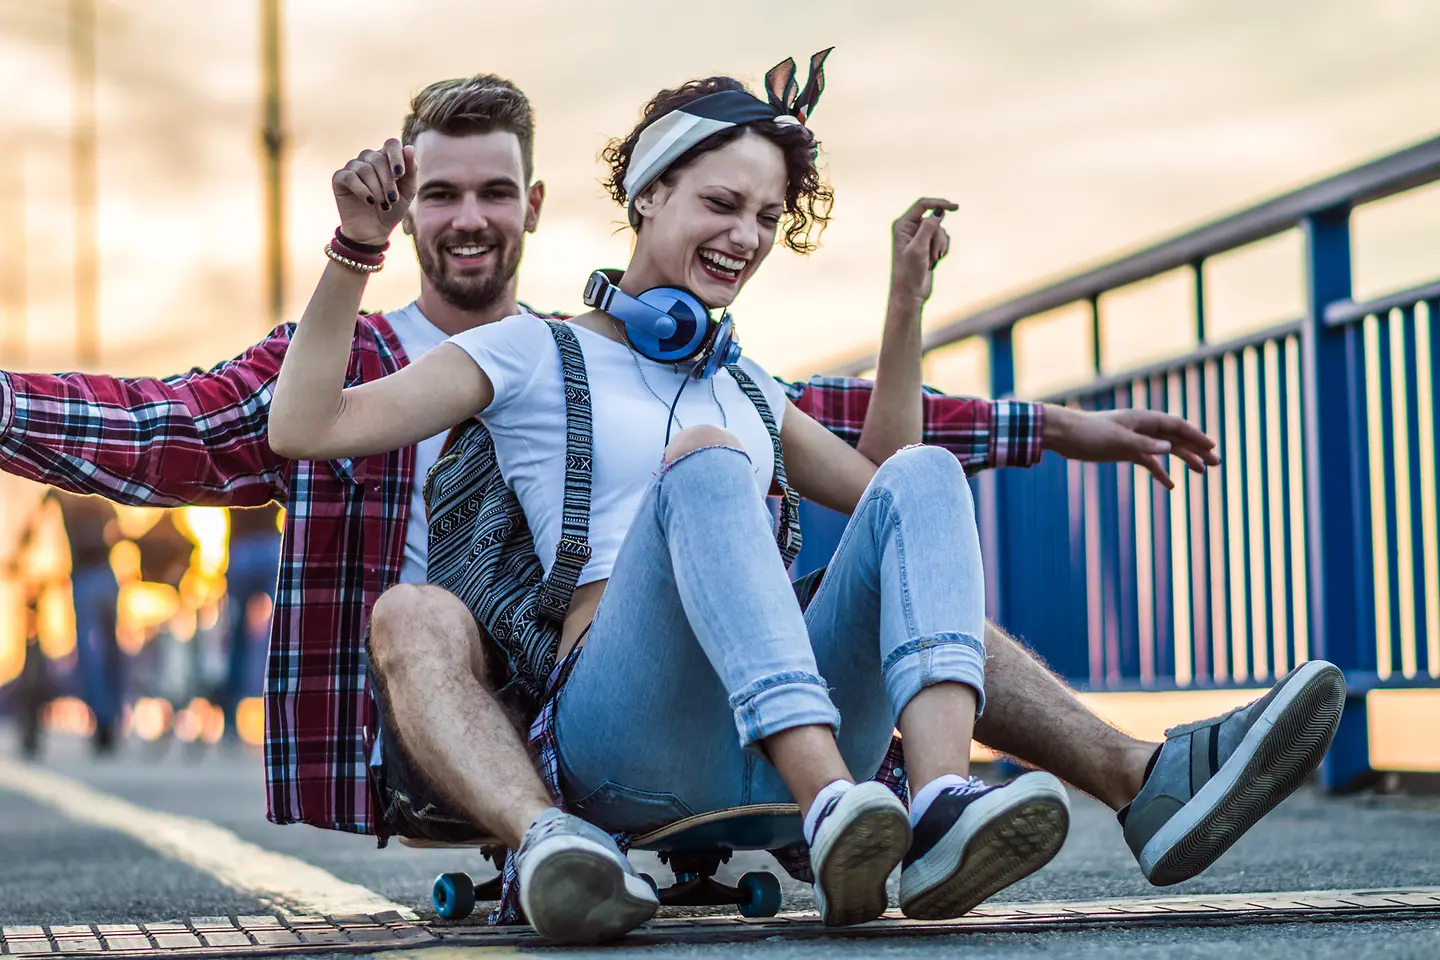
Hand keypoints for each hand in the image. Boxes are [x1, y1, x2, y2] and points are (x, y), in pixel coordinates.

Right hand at [332, 138, 417, 246]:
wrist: (374, 230)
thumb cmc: (392, 208)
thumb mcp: (407, 191)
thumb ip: (411, 170)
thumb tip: (409, 147)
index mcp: (386, 158)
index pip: (391, 144)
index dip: (396, 156)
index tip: (400, 175)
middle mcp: (368, 158)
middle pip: (378, 158)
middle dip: (388, 182)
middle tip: (392, 200)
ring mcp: (353, 167)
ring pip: (365, 169)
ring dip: (377, 190)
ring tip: (382, 205)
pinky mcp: (340, 178)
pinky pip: (350, 177)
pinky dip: (362, 190)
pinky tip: (370, 202)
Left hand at [890, 197, 956, 306]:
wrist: (910, 293)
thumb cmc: (909, 272)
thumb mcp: (919, 248)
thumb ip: (929, 227)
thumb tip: (939, 210)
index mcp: (902, 225)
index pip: (922, 205)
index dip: (939, 203)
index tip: (955, 207)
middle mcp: (909, 229)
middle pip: (934, 220)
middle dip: (938, 237)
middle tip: (934, 254)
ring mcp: (919, 237)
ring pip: (940, 231)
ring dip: (940, 246)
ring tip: (933, 261)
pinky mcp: (927, 246)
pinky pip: (942, 239)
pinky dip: (942, 249)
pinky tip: (935, 262)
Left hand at [1042, 405, 1220, 489]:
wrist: (1065, 435)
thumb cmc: (1090, 433)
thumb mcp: (1118, 440)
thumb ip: (1144, 444)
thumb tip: (1169, 447)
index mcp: (1144, 419)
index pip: (1177, 427)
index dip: (1196, 437)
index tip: (1212, 448)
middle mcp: (1143, 428)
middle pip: (1176, 438)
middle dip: (1197, 449)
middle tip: (1217, 463)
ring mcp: (1136, 440)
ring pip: (1166, 450)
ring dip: (1184, 459)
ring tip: (1202, 472)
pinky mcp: (1126, 451)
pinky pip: (1149, 461)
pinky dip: (1160, 472)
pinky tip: (1171, 485)